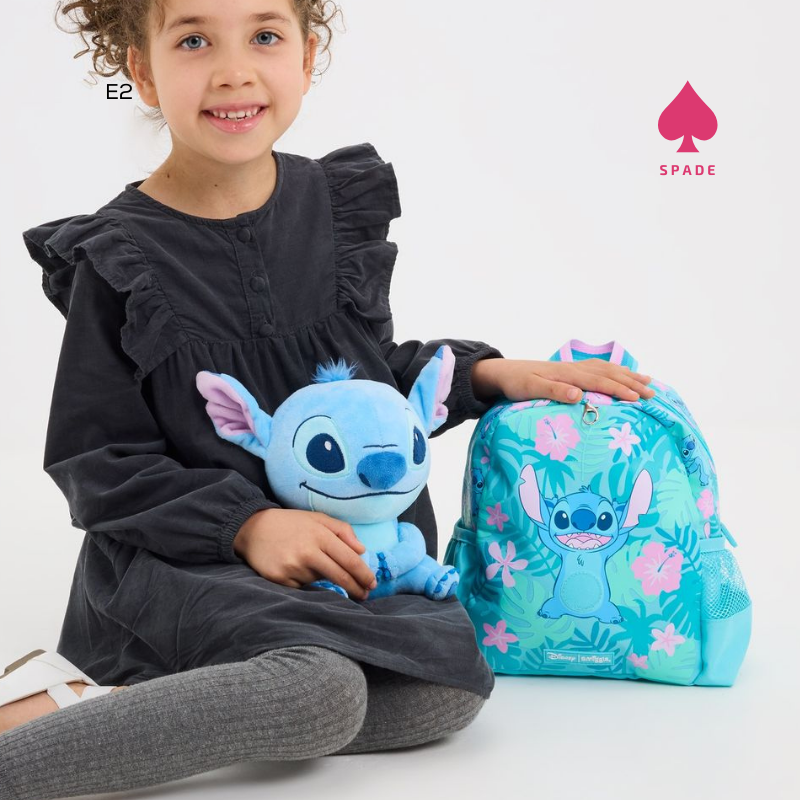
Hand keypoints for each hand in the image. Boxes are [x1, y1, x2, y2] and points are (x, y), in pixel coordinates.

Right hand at [234, 509, 377, 598]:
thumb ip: (343, 531)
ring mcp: (293, 567)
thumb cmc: (291, 523)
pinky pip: (302, 587)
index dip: (364, 575)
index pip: (350, 560)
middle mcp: (308, 552)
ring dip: (323, 578)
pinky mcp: (280, 579)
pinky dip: (305, 581)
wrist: (253, 528)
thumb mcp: (318, 518)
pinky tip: (296, 568)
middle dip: (356, 588)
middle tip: (364, 595)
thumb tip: (362, 550)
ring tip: (311, 563)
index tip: (372, 584)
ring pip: (320, 581)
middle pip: (340, 577)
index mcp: (320, 535)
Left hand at [471, 357, 655, 404]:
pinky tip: (624, 375)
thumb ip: (554, 391)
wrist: (505, 372)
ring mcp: (575, 368)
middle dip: (632, 384)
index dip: (620, 390)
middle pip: (609, 374)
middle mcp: (575, 369)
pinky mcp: (572, 370)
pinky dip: (616, 371)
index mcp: (568, 375)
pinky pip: (600, 368)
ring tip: (649, 383)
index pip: (600, 382)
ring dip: (629, 376)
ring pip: (608, 370)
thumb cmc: (517, 384)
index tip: (638, 399)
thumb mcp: (531, 390)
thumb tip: (578, 395)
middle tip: (653, 395)